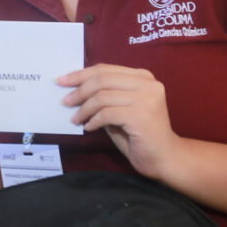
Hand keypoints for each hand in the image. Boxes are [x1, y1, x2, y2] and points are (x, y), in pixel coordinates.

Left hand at [59, 64, 182, 180]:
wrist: (164, 157)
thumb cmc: (139, 134)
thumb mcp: (119, 108)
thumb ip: (104, 95)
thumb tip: (73, 88)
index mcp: (143, 76)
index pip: (105, 69)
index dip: (80, 74)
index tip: (62, 81)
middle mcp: (147, 83)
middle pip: (102, 79)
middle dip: (79, 90)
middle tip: (65, 102)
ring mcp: (146, 99)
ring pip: (102, 96)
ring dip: (84, 109)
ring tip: (76, 119)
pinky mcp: (141, 115)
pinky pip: (107, 114)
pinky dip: (93, 120)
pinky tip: (89, 128)